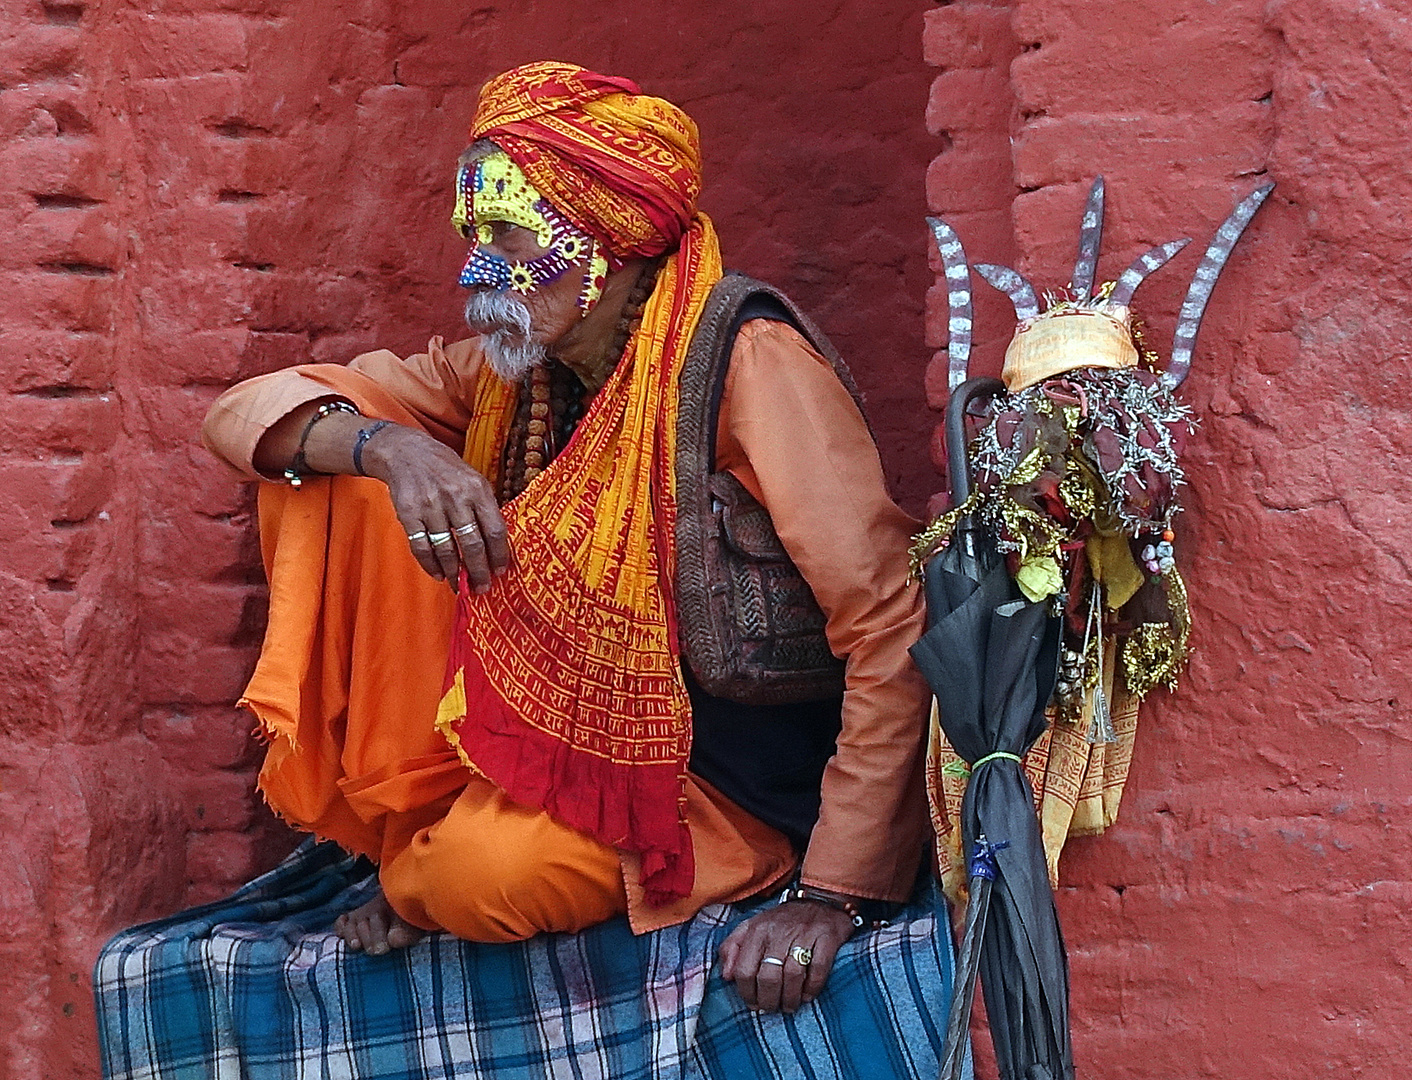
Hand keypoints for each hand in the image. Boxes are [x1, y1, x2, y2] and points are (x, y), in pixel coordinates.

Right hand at [359, 424, 510, 590]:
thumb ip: (485, 507)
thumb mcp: (473, 479)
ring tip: (459, 584)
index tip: (500, 571)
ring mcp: (431, 506)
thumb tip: (496, 545)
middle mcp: (455, 497)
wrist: (407, 452)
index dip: (499, 555)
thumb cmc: (446, 470)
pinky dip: (430, 565)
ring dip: (454, 572)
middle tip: (482, 587)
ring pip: (446, 549)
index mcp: (477, 489)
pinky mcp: (409, 514)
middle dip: (478, 571)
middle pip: (472, 544)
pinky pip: (421, 547)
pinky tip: (438, 574)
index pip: (495, 529)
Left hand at [718, 900, 855, 1013]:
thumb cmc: (782, 921)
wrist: (821, 900)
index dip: (747, 993)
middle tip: (772, 1008)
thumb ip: (732, 948)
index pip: (744, 970)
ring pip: (792, 975)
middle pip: (768, 977)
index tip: (753, 1004)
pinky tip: (808, 995)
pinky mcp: (827, 937)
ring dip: (790, 998)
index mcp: (757, 930)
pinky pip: (818, 968)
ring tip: (789, 1006)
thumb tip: (726, 976)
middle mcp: (779, 931)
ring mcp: (804, 933)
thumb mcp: (751, 927)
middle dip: (769, 1000)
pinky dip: (812, 986)